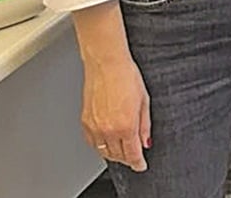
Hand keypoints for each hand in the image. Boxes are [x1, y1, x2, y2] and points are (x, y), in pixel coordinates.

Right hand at [82, 54, 150, 171]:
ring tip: (123, 150)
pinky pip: (92, 143)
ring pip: (104, 152)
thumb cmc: (127, 77)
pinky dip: (101, 146)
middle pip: (118, 156)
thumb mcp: (144, 101)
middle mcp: (109, 129)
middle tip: (134, 156)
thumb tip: (146, 142)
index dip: (138, 163)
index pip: (132, 154)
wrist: (106, 64)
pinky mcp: (85, 122)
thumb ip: (145, 125)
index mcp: (126, 125)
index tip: (141, 165)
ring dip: (114, 154)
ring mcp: (95, 127)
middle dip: (128, 158)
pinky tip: (108, 142)